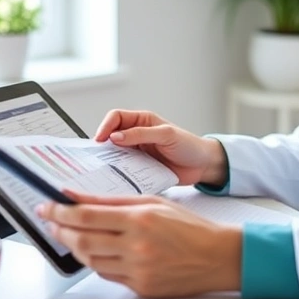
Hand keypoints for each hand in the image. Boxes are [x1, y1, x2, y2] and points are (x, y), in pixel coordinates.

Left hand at [38, 192, 241, 296]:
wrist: (217, 257)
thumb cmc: (190, 227)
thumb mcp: (153, 203)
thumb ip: (113, 200)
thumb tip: (79, 196)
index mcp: (139, 219)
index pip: (87, 215)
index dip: (60, 212)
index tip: (47, 207)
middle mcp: (136, 246)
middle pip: (83, 239)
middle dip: (60, 229)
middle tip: (50, 221)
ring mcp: (138, 269)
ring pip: (91, 260)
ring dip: (74, 247)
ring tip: (67, 235)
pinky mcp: (140, 286)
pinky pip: (107, 274)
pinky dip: (96, 262)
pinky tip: (93, 251)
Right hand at [93, 109, 226, 185]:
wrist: (202, 166)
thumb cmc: (188, 144)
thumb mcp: (166, 135)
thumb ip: (141, 134)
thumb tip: (115, 137)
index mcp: (141, 121)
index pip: (115, 118)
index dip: (105, 126)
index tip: (100, 140)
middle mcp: (135, 136)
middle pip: (110, 137)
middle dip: (102, 146)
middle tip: (96, 158)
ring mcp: (136, 153)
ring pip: (114, 155)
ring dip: (109, 162)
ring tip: (103, 170)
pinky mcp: (139, 169)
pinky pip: (123, 171)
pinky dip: (118, 174)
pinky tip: (116, 180)